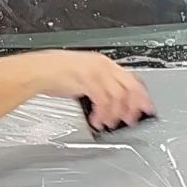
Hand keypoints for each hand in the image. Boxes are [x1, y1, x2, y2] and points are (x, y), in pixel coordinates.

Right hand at [24, 51, 154, 130]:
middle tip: (130, 121)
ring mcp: (96, 72)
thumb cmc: (57, 74)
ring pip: (117, 97)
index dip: (141, 96)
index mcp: (105, 63)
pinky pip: (103, 101)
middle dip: (133, 107)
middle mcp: (103, 66)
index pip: (131, 79)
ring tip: (108, 123)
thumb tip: (114, 102)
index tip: (146, 109)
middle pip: (129, 88)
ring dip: (115, 114)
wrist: (39, 71)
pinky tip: (97, 121)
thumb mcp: (85, 77)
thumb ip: (101, 86)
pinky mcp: (88, 81)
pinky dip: (102, 114)